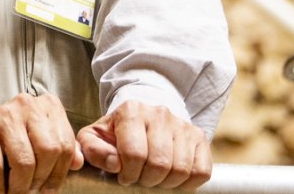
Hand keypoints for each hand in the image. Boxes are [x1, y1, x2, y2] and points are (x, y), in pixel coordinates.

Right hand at [0, 93, 80, 193]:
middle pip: (48, 151)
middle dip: (41, 181)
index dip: (59, 174)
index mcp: (46, 106)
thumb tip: (77, 162)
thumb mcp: (37, 139)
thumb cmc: (6, 139)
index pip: (65, 145)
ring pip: (24, 161)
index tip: (48, 190)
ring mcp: (2, 114)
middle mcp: (26, 104)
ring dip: (20, 188)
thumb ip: (61, 148)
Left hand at [76, 101, 211, 187]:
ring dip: (166, 183)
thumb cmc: (116, 132)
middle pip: (159, 163)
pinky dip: (187, 183)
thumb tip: (115, 164)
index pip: (134, 153)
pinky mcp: (199, 136)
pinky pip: (201, 171)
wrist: (142, 118)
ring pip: (181, 169)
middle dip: (147, 180)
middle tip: (140, 178)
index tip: (124, 176)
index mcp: (131, 111)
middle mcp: (159, 113)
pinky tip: (172, 177)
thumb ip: (92, 150)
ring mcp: (182, 124)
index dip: (129, 173)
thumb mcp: (94, 137)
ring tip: (154, 177)